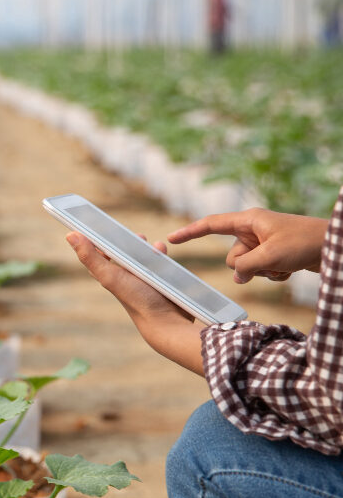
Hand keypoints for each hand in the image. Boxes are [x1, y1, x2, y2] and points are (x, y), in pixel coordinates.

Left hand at [66, 232, 190, 326]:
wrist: (165, 320)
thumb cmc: (136, 300)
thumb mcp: (109, 276)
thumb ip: (90, 257)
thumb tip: (70, 235)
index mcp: (108, 274)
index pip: (98, 251)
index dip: (97, 237)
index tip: (100, 223)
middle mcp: (122, 275)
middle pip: (120, 250)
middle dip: (126, 240)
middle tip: (134, 236)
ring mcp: (140, 277)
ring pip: (140, 254)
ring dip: (144, 245)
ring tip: (148, 242)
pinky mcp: (157, 278)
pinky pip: (157, 260)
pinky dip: (159, 253)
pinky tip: (161, 249)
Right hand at [168, 208, 327, 283]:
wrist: (335, 247)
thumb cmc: (305, 243)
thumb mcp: (269, 256)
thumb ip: (245, 267)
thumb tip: (238, 277)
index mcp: (249, 220)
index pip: (211, 224)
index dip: (189, 232)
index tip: (171, 239)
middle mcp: (253, 230)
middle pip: (232, 256)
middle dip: (247, 266)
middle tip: (270, 262)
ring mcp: (263, 243)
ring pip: (246, 266)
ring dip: (262, 272)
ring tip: (283, 265)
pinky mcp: (273, 254)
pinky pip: (260, 270)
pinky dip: (272, 273)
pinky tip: (289, 269)